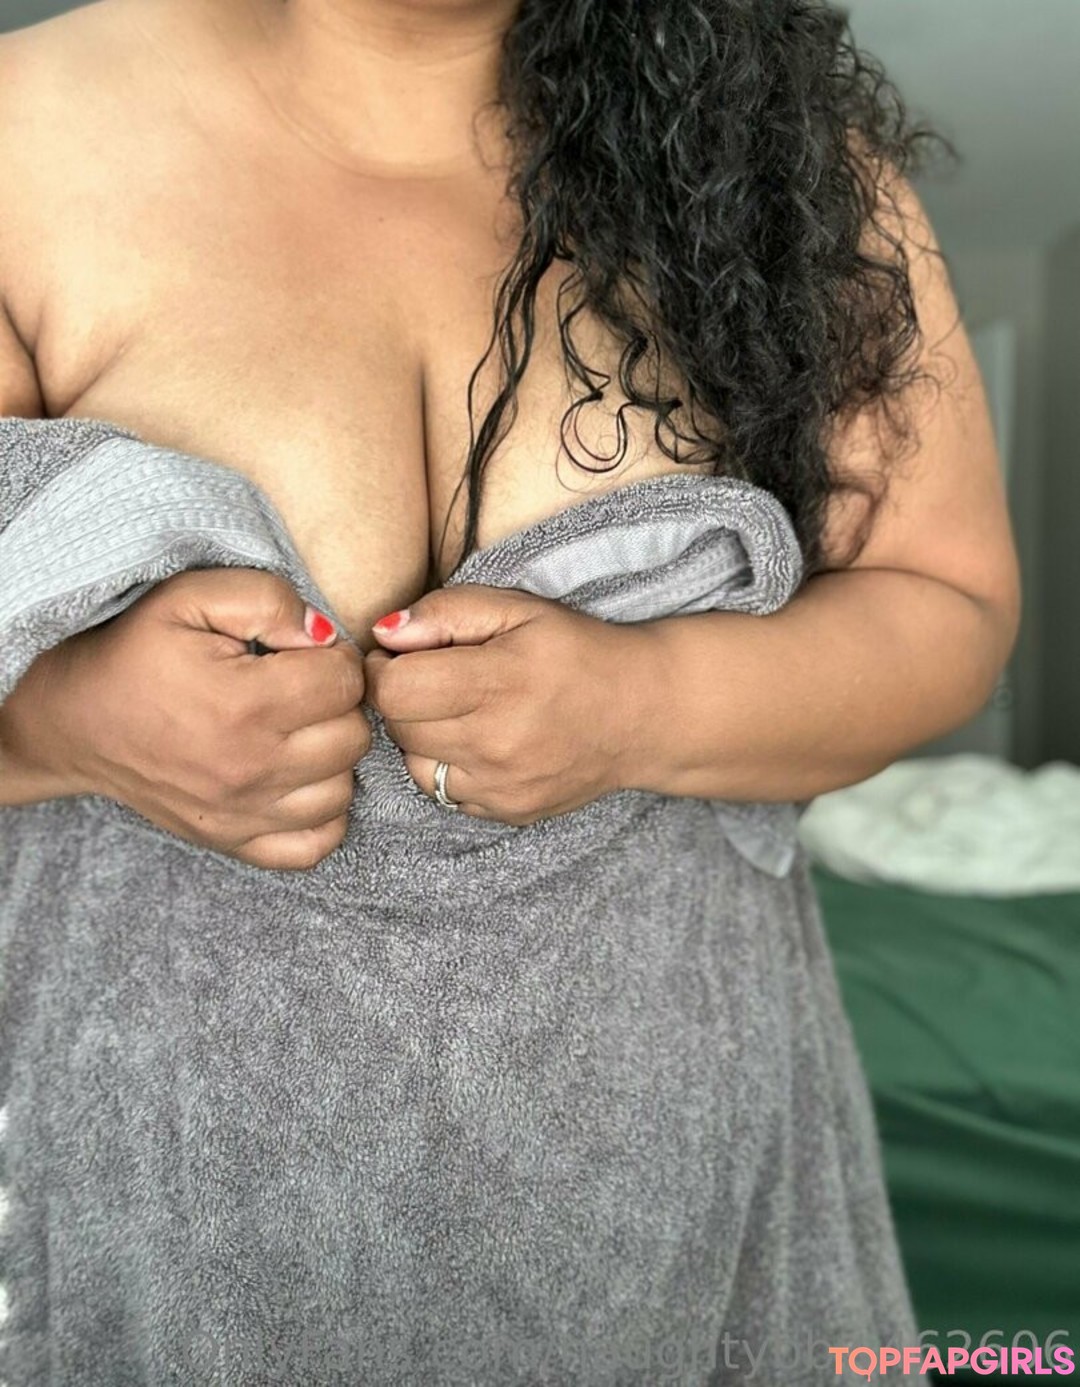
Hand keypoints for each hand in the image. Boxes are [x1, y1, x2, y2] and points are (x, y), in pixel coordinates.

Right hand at [0, 569, 369, 868]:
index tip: (304, 652)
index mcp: (245, 703)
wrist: (75, 721)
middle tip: (303, 687)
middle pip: (354, 736)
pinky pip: (316, 844)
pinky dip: (322, 815)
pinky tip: (300, 780)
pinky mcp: (234, 841)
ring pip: (343, 789)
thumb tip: (323, 634)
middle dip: (338, 704)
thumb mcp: (188, 597)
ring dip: (332, 757)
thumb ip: (266, 599)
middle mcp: (251, 767)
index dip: (335, 656)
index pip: (346, 681)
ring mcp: (244, 813)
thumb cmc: (134, 653)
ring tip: (298, 730)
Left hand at [363, 586, 654, 825]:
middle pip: (399, 727)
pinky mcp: (508, 812)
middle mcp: (498, 743)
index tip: (402, 655)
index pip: (394, 690)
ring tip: (459, 710)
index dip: (385, 667)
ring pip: (415, 765)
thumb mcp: (518, 609)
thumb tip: (384, 633)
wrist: (644, 714)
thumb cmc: (577, 651)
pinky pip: (444, 793)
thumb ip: (446, 612)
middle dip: (402, 698)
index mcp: (500, 682)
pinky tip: (480, 741)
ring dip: (421, 737)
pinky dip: (448, 766)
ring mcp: (502, 787)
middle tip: (431, 677)